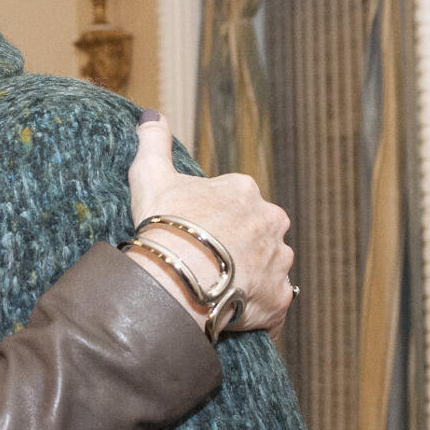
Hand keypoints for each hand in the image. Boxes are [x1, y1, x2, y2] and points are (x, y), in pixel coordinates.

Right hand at [126, 112, 293, 333]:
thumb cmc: (165, 224)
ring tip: (216, 290)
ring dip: (250, 277)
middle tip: (205, 263)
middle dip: (239, 246)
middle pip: (258, 233)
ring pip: (269, 267)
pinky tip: (232, 314)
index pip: (236, 202)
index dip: (212, 219)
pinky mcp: (278, 298)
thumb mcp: (151, 175)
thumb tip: (150, 115)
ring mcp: (278, 261)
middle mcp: (270, 221)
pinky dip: (257, 310)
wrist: (176, 277)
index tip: (193, 233)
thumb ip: (153, 142)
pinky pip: (271, 305)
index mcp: (244, 191)